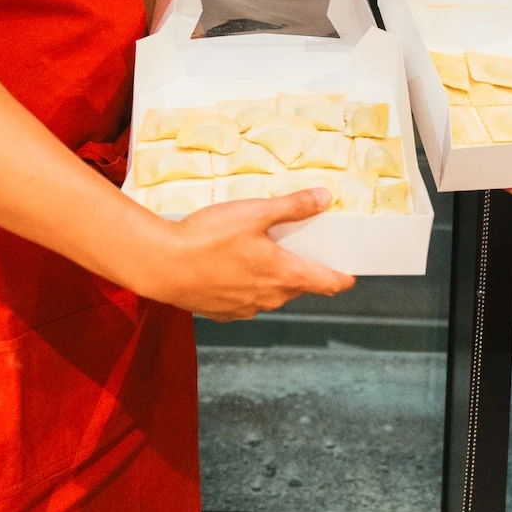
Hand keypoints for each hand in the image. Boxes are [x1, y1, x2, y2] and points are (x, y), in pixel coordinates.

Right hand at [141, 189, 355, 320]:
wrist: (161, 265)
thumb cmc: (208, 238)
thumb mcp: (254, 213)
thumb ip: (292, 206)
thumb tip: (323, 198)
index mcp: (284, 275)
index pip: (326, 283)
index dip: (341, 278)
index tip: (350, 274)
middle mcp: (269, 299)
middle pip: (297, 286)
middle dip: (301, 269)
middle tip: (296, 247)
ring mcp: (245, 309)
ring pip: (270, 294)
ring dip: (271, 277)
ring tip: (258, 252)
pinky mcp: (222, 313)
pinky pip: (245, 300)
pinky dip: (245, 285)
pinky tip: (229, 266)